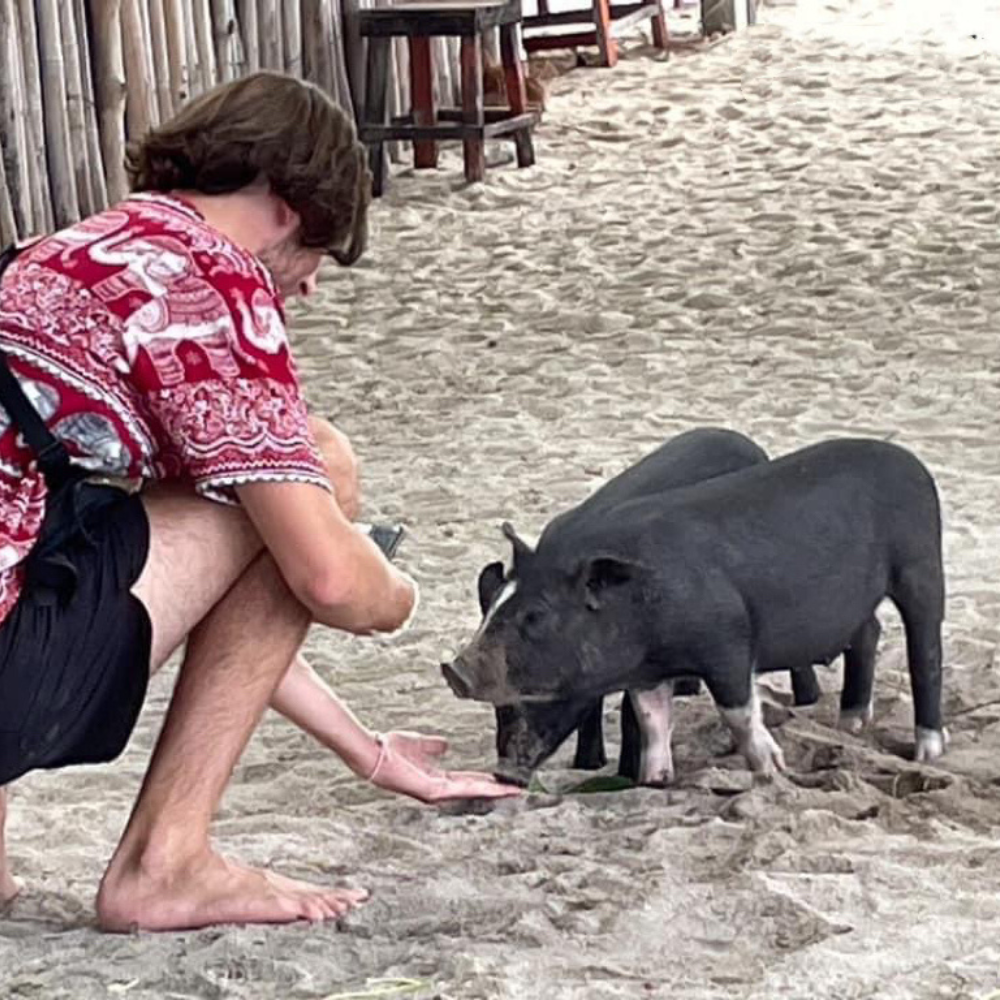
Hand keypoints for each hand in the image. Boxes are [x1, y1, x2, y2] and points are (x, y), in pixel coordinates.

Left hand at [368, 731, 521, 802]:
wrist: (374, 753)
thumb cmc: (390, 749)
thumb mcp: (418, 744)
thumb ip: (432, 746)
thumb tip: (446, 744)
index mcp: (436, 778)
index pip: (466, 782)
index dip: (485, 782)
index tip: (503, 781)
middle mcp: (438, 789)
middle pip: (472, 790)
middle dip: (495, 790)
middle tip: (517, 791)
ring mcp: (434, 792)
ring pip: (470, 792)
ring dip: (492, 792)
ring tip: (512, 791)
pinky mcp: (430, 791)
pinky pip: (459, 789)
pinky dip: (477, 788)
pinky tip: (491, 787)